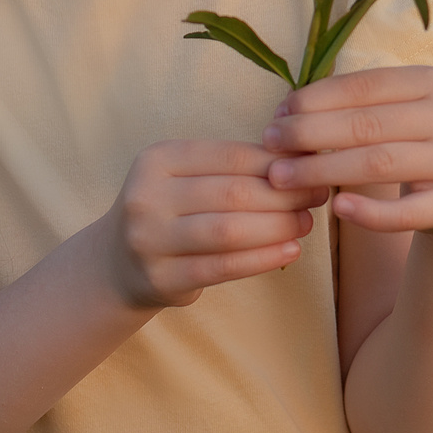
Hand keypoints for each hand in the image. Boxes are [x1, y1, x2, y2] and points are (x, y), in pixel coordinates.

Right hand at [102, 139, 327, 308]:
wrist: (116, 264)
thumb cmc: (172, 211)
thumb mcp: (188, 177)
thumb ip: (235, 166)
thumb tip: (303, 153)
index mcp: (157, 160)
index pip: (229, 156)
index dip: (276, 161)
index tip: (312, 165)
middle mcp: (147, 197)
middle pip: (232, 193)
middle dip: (284, 195)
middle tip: (317, 197)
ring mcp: (150, 240)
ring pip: (229, 231)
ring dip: (277, 226)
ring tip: (306, 223)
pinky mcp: (161, 279)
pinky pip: (223, 267)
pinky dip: (262, 259)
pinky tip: (290, 251)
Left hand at [261, 63, 432, 236]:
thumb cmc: (418, 141)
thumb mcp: (403, 110)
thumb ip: (357, 103)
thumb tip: (286, 107)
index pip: (364, 86)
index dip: (315, 99)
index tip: (276, 114)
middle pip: (366, 125)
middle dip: (309, 134)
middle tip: (270, 145)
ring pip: (379, 164)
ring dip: (322, 171)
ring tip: (281, 178)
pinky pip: (406, 213)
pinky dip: (369, 213)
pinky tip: (337, 209)